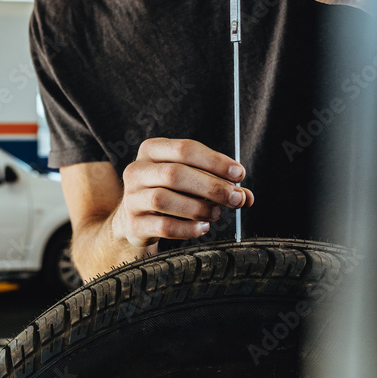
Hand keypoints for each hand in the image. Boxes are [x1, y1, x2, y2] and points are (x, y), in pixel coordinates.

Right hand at [112, 138, 253, 247]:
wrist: (137, 221)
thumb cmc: (171, 194)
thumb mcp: (192, 181)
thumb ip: (217, 183)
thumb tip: (246, 196)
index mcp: (152, 150)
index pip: (185, 149)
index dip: (215, 161)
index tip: (239, 174)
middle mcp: (137, 170)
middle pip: (175, 174)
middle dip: (211, 187)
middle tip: (236, 199)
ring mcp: (131, 198)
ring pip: (165, 199)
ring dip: (199, 208)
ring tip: (216, 214)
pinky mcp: (133, 224)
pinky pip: (163, 226)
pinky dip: (188, 228)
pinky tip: (202, 228)